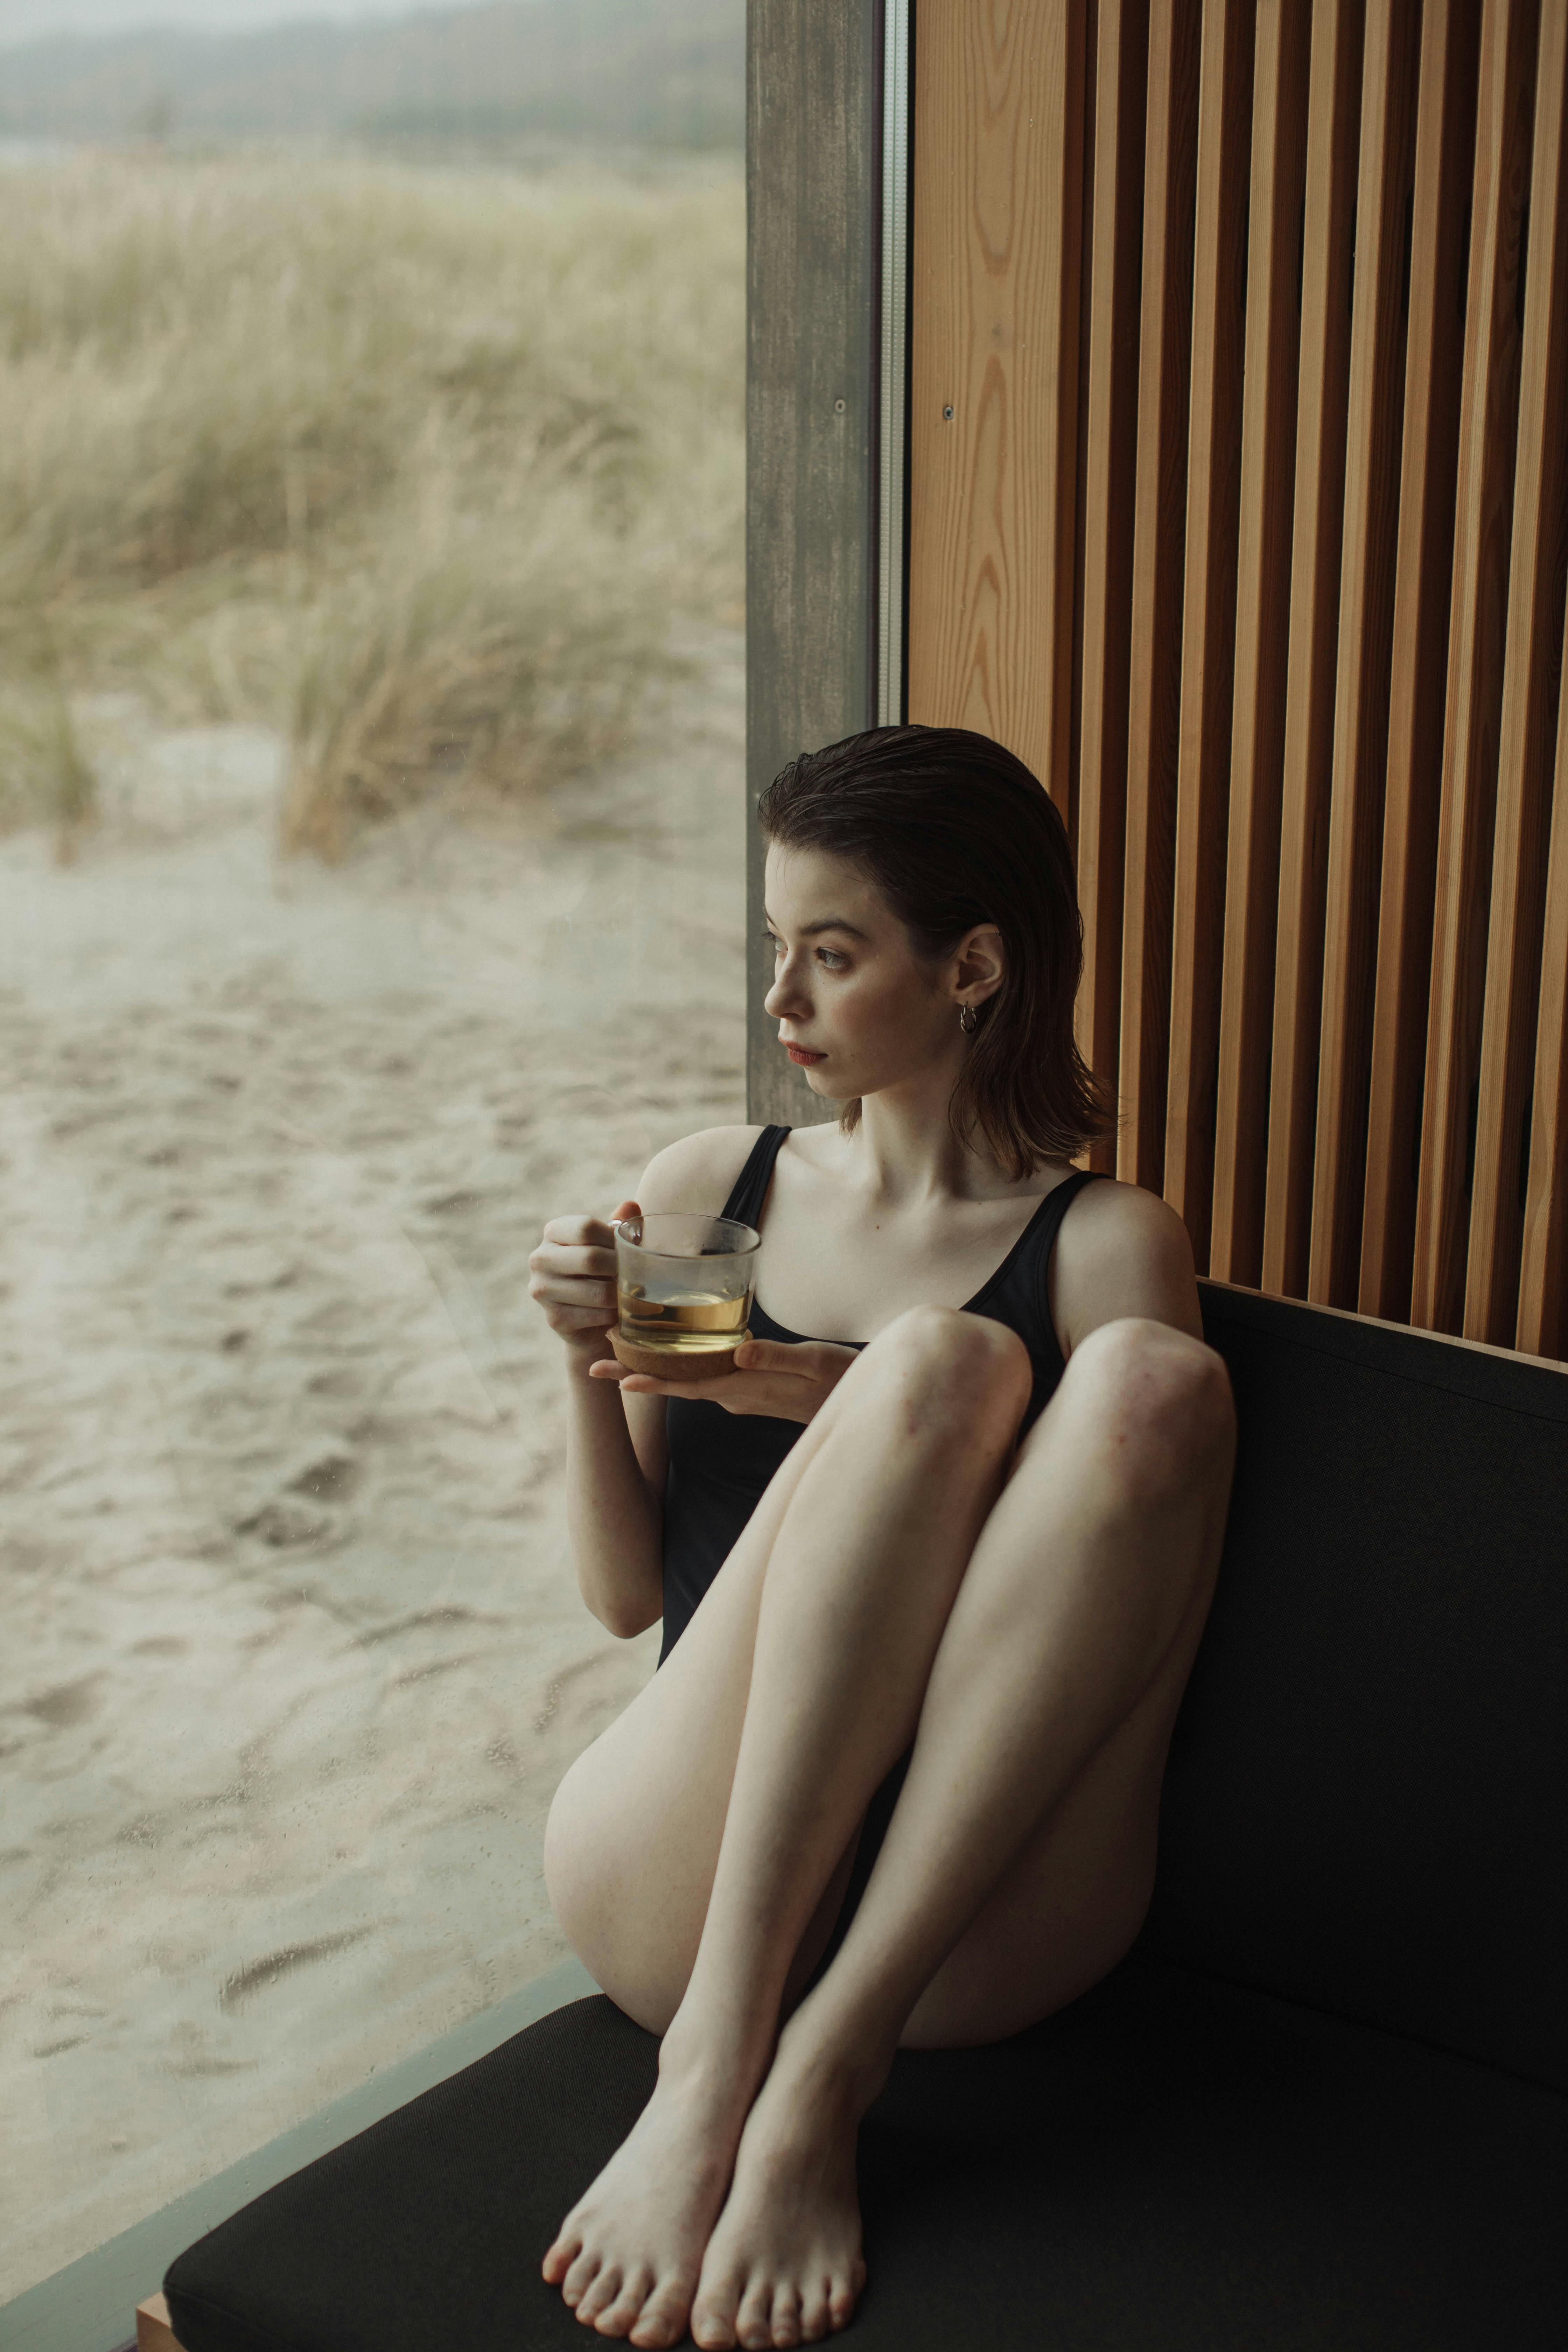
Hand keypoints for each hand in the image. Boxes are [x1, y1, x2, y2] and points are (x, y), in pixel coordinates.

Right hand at [528, 1200, 637, 1358]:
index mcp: (553, 1232)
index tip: (627, 1250)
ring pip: (597, 1292)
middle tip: (635, 1275)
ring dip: (620, 1295)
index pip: (586, 1228)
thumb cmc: (601, 1270)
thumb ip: (619, 1224)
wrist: (587, 1316)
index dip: (614, 1239)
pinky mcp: (555, 1319)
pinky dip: (614, 1315)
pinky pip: (597, 1316)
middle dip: (619, 1268)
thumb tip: (631, 1206)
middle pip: (590, 1259)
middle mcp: (540, 1259)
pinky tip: (618, 1312)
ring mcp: (543, 1290)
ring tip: (631, 1293)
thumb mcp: (609, 1244)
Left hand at [589, 1334, 859, 1423]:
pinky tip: (669, 1350)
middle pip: (677, 1383)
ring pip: (688, 1379)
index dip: (651, 1381)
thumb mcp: (814, 1362)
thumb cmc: (841, 1377)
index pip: (688, 1385)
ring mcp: (741, 1393)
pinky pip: (706, 1375)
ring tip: (618, 1351)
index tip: (617, 1377)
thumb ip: (777, 1357)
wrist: (863, 1400)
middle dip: (636, 1374)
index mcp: (746, 1388)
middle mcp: (735, 1395)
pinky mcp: (750, 1387)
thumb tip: (738, 1351)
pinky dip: (682, 1363)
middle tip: (594, 1364)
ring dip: (655, 1367)